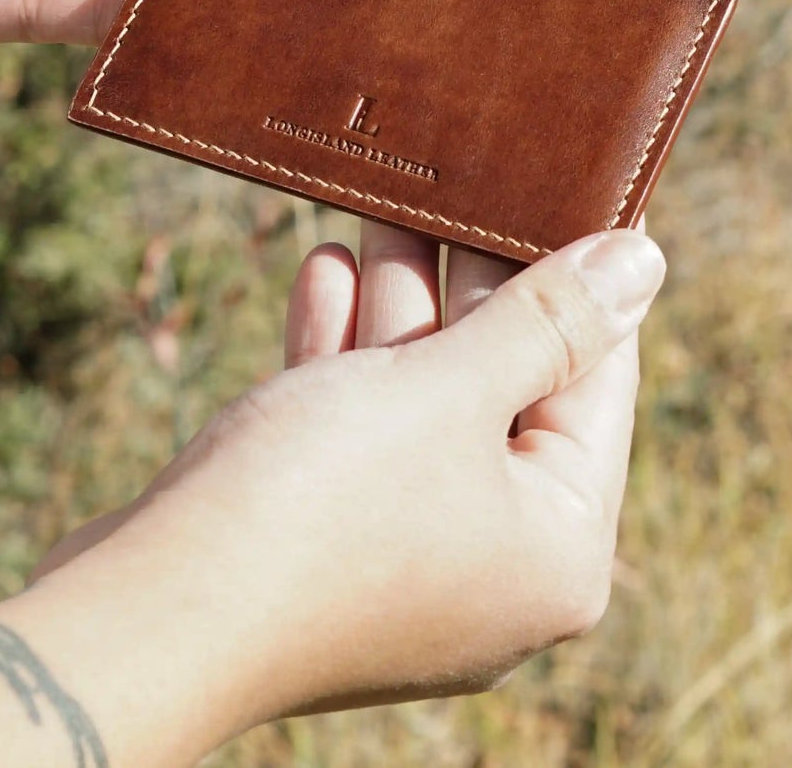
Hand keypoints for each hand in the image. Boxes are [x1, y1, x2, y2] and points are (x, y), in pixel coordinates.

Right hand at [0, 226, 663, 766]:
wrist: (146, 613)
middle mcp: (496, 561)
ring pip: (423, 400)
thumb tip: (644, 261)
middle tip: (460, 178)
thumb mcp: (447, 390)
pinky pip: (361, 432)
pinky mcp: (334, 541)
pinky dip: (345, 355)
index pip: (595, 379)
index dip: (581, 275)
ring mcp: (410, 555)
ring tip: (383, 205)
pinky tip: (324, 267)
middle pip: (504, 385)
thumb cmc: (317, 505)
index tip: (569, 191)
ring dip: (396, 301)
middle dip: (466, 277)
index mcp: (557, 545)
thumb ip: (545, 321)